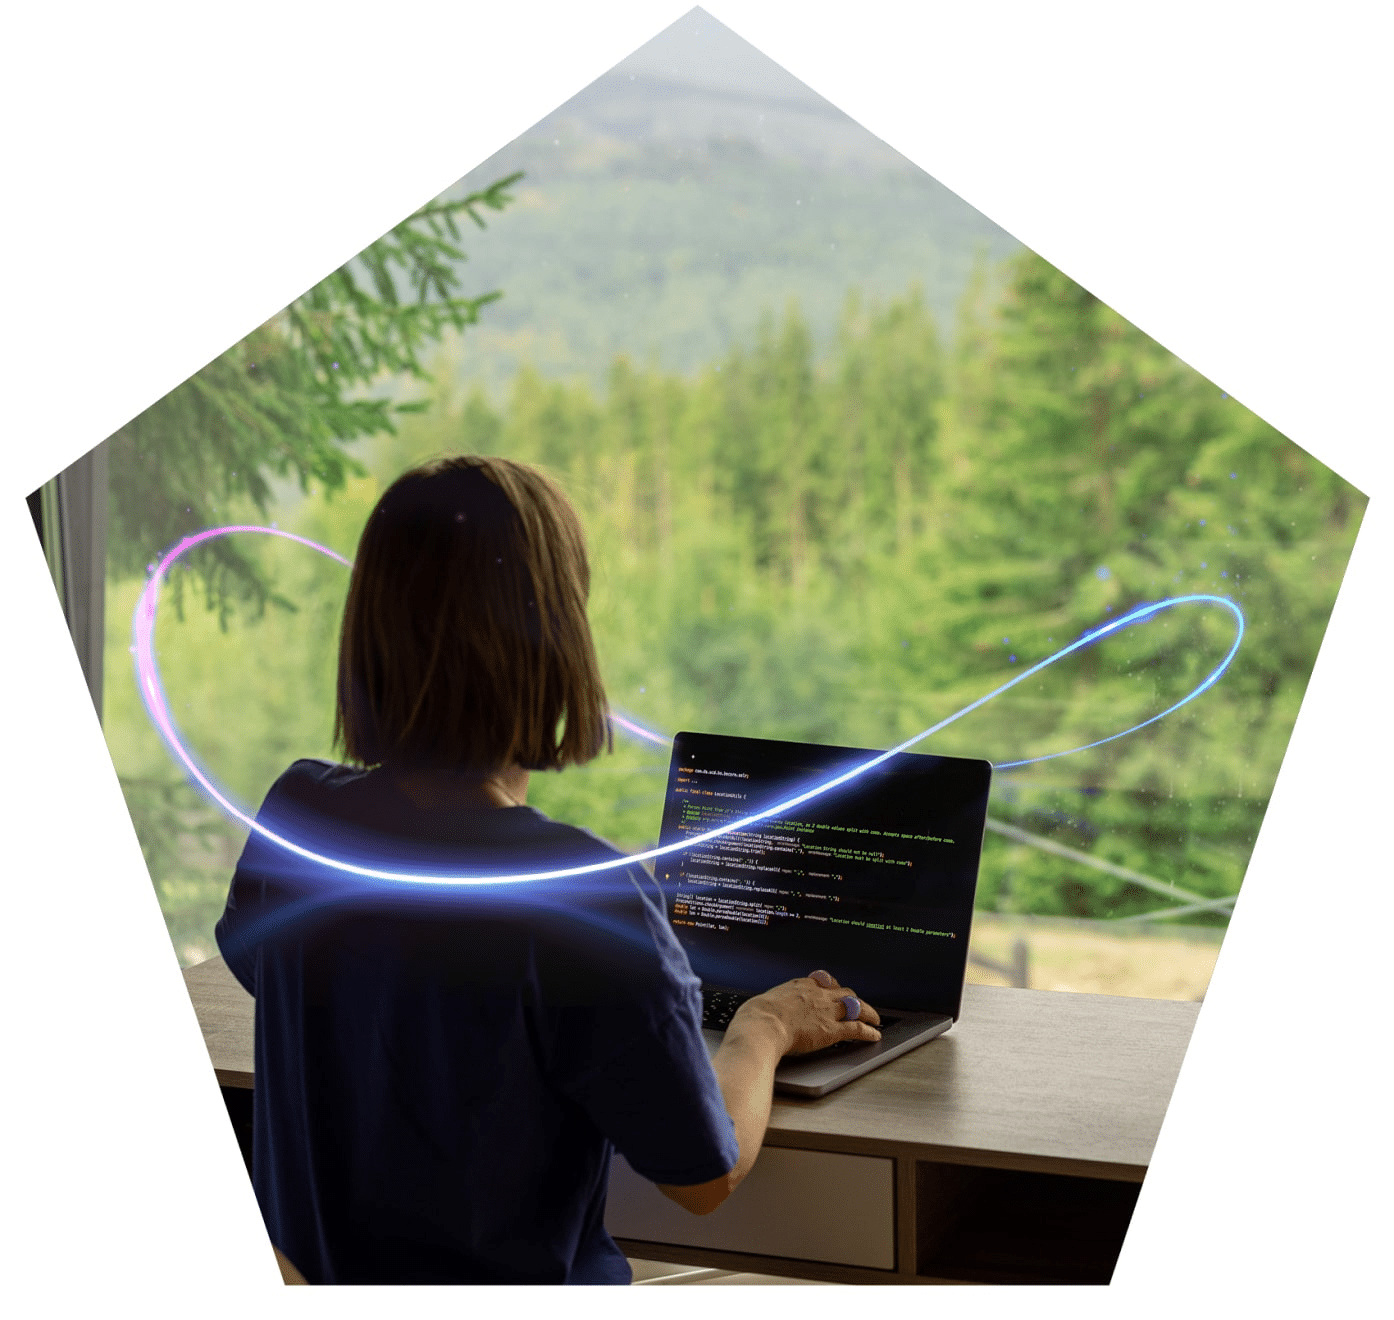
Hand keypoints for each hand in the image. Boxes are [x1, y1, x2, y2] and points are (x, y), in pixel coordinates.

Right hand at [729, 968, 881, 1057]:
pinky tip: (875, 1035)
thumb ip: (772, 1005)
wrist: (763, 1024)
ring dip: (868, 1013)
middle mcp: (818, 995)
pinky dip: (869, 1031)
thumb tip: (762, 1013)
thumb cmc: (757, 1015)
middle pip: (844, 992)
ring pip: (856, 1007)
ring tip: (875, 1018)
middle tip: (858, 1004)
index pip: (823, 981)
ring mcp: (827, 1011)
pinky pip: (857, 1028)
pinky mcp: (832, 1030)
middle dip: (853, 998)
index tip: (834, 989)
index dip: (832, 986)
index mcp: (800, 986)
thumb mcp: (764, 1002)